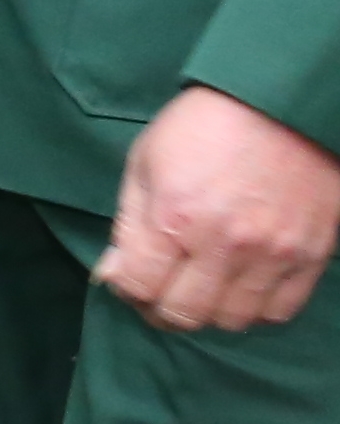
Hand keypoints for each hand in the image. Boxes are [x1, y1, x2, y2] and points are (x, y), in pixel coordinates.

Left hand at [100, 87, 339, 333]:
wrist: (279, 103)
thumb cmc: (203, 128)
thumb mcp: (145, 164)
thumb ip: (127, 227)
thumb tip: (112, 275)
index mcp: (175, 216)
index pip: (139, 289)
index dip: (126, 290)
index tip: (130, 277)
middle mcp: (225, 243)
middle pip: (184, 314)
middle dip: (162, 309)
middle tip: (162, 289)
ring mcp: (273, 254)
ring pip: (231, 320)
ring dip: (209, 311)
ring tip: (202, 284)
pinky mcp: (310, 256)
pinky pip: (279, 311)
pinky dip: (254, 307)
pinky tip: (241, 283)